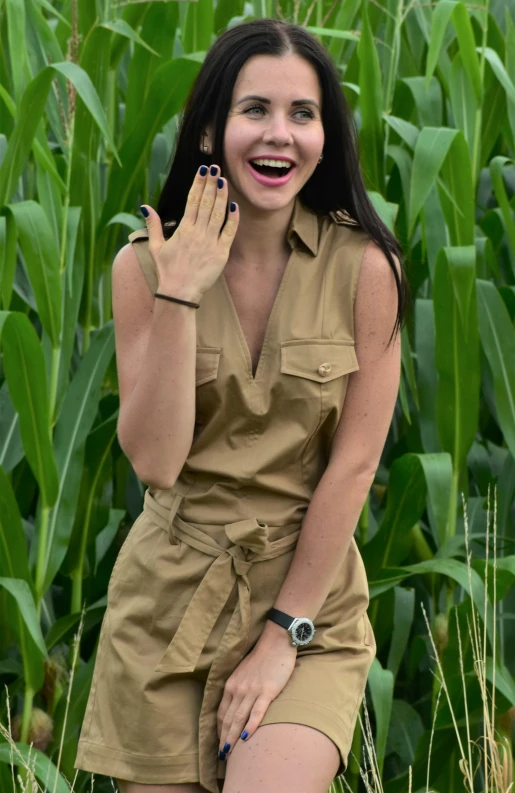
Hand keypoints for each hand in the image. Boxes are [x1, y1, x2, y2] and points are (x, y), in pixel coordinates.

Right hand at [140, 164, 238, 301]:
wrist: (179, 293)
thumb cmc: (167, 271)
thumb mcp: (156, 247)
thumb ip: (154, 225)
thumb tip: (146, 207)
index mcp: (183, 229)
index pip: (192, 200)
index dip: (198, 183)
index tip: (203, 170)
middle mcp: (197, 233)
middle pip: (206, 203)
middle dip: (211, 184)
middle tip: (216, 168)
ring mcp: (210, 242)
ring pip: (218, 214)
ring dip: (222, 196)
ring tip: (224, 181)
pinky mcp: (221, 253)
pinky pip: (228, 232)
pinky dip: (232, 219)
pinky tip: (234, 205)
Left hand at [216, 633, 296, 758]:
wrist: (276, 642)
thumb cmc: (261, 658)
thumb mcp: (243, 673)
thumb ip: (238, 688)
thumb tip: (236, 706)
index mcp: (231, 685)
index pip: (222, 714)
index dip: (220, 731)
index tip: (220, 745)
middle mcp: (238, 689)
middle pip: (228, 720)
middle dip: (224, 740)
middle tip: (223, 757)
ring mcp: (252, 690)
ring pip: (239, 719)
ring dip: (233, 738)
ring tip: (230, 754)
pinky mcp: (267, 691)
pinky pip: (257, 712)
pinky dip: (251, 726)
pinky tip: (247, 738)